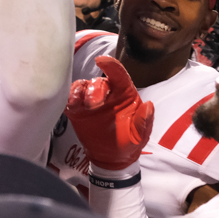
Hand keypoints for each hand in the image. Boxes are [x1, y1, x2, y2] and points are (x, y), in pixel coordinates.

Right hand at [64, 56, 153, 170]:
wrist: (112, 157)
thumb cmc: (129, 141)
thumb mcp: (140, 135)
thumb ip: (144, 121)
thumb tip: (149, 105)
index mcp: (124, 94)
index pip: (118, 74)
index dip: (111, 65)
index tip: (102, 60)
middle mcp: (107, 93)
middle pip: (99, 82)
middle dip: (95, 89)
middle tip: (93, 104)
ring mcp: (89, 100)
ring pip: (82, 86)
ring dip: (80, 91)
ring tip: (79, 103)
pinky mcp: (77, 109)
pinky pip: (70, 98)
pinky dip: (69, 98)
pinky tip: (70, 104)